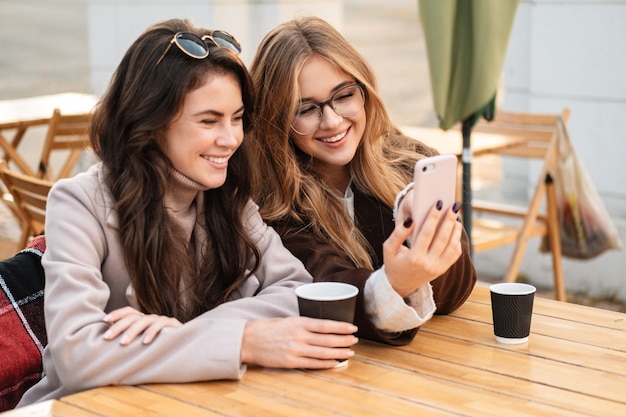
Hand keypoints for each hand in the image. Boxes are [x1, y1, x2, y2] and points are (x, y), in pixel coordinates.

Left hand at [103, 306, 181, 344]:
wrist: (185, 348)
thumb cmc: (159, 349)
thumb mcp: (142, 344)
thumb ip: (131, 343)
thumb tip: (108, 347)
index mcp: (143, 320)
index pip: (129, 312)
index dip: (117, 314)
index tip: (105, 320)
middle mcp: (151, 318)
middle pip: (133, 317)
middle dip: (118, 326)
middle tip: (107, 337)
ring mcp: (162, 320)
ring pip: (144, 321)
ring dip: (132, 331)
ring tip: (123, 343)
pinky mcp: (173, 325)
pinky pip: (161, 325)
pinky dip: (152, 332)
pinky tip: (145, 342)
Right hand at [241, 316, 357, 368]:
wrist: (248, 341)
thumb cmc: (266, 328)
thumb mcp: (287, 319)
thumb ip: (303, 323)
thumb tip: (321, 326)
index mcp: (299, 322)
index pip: (326, 325)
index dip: (341, 327)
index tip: (352, 328)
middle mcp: (299, 336)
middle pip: (328, 339)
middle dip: (344, 340)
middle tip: (355, 340)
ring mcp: (296, 350)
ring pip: (323, 352)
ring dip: (339, 352)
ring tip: (350, 352)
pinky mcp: (291, 362)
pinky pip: (313, 363)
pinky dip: (326, 363)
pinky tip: (335, 362)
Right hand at [384, 200, 462, 296]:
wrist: (400, 284)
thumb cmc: (393, 262)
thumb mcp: (389, 248)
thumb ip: (398, 233)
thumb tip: (411, 220)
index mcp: (414, 258)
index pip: (427, 233)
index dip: (433, 217)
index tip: (438, 204)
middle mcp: (429, 264)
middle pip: (443, 238)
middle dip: (449, 220)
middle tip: (453, 205)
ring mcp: (438, 268)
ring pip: (452, 245)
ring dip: (456, 229)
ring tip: (455, 215)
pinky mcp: (443, 269)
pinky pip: (455, 253)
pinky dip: (457, 239)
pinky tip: (454, 228)